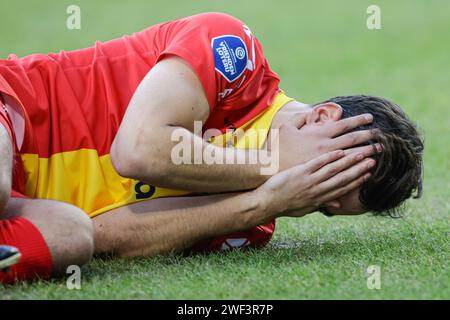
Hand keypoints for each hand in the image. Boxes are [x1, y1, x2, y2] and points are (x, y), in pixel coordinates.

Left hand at [255, 149, 375, 217]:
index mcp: (320, 198)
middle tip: (374, 159)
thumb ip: (321, 204)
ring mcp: (310, 181)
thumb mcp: (305, 209)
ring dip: (349, 160)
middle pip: (343, 178)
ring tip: (362, 151)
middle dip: (360, 168)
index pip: (343, 188)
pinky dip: (328, 158)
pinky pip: (317, 165)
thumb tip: (335, 206)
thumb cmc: (284, 205)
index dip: (358, 179)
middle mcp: (318, 190)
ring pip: (333, 170)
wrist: (267, 203)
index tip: (369, 172)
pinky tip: (338, 151)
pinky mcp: (300, 173)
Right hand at [276, 113, 377, 171]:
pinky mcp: (322, 175)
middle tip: (381, 138)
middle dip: (368, 138)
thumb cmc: (277, 148)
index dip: (358, 120)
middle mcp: (324, 147)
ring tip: (378, 155)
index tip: (370, 118)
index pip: (344, 125)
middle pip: (352, 140)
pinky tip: (364, 173)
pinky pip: (342, 173)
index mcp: (318, 134)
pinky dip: (355, 173)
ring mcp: (324, 162)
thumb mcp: (287, 128)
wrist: (269, 168)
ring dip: (366, 155)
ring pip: (351, 157)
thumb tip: (311, 112)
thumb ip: (301, 118)